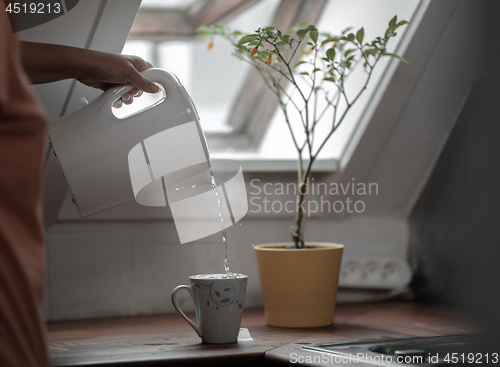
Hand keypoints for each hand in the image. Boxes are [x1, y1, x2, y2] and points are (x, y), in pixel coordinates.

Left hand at [21, 42, 159, 106]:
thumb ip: (143, 82)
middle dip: (135, 92)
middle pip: (141, 87)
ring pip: (130, 94)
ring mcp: (121, 79)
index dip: (153, 82)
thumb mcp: (128, 73)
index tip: (152, 89)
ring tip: (121, 95)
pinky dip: (118, 100)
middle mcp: (130, 71)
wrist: (83, 68)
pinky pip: (120, 97)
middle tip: (129, 90)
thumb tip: (155, 88)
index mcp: (137, 64)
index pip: (152, 73)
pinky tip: (115, 99)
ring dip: (126, 98)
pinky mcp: (113, 86)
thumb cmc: (103, 63)